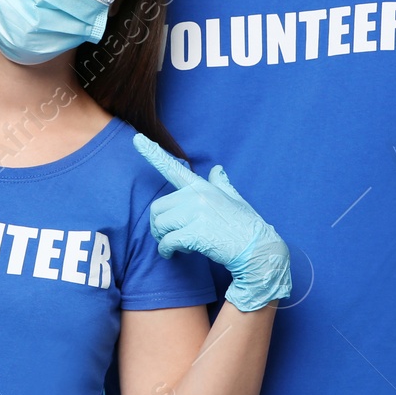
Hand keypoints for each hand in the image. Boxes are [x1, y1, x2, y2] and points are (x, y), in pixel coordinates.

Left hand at [133, 133, 290, 312]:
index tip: (137, 139)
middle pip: (158, 208)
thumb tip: (218, 169)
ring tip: (179, 246)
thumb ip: (221, 184)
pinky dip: (167, 251)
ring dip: (164, 240)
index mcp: (203, 187)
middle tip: (169, 237)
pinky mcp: (196, 233)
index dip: (153, 153)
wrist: (259, 249)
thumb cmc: (246, 226)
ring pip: (160, 225)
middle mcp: (197, 196)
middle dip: (158, 226)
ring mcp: (197, 213)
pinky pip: (168, 242)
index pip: (174, 168)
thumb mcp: (235, 200)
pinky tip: (176, 255)